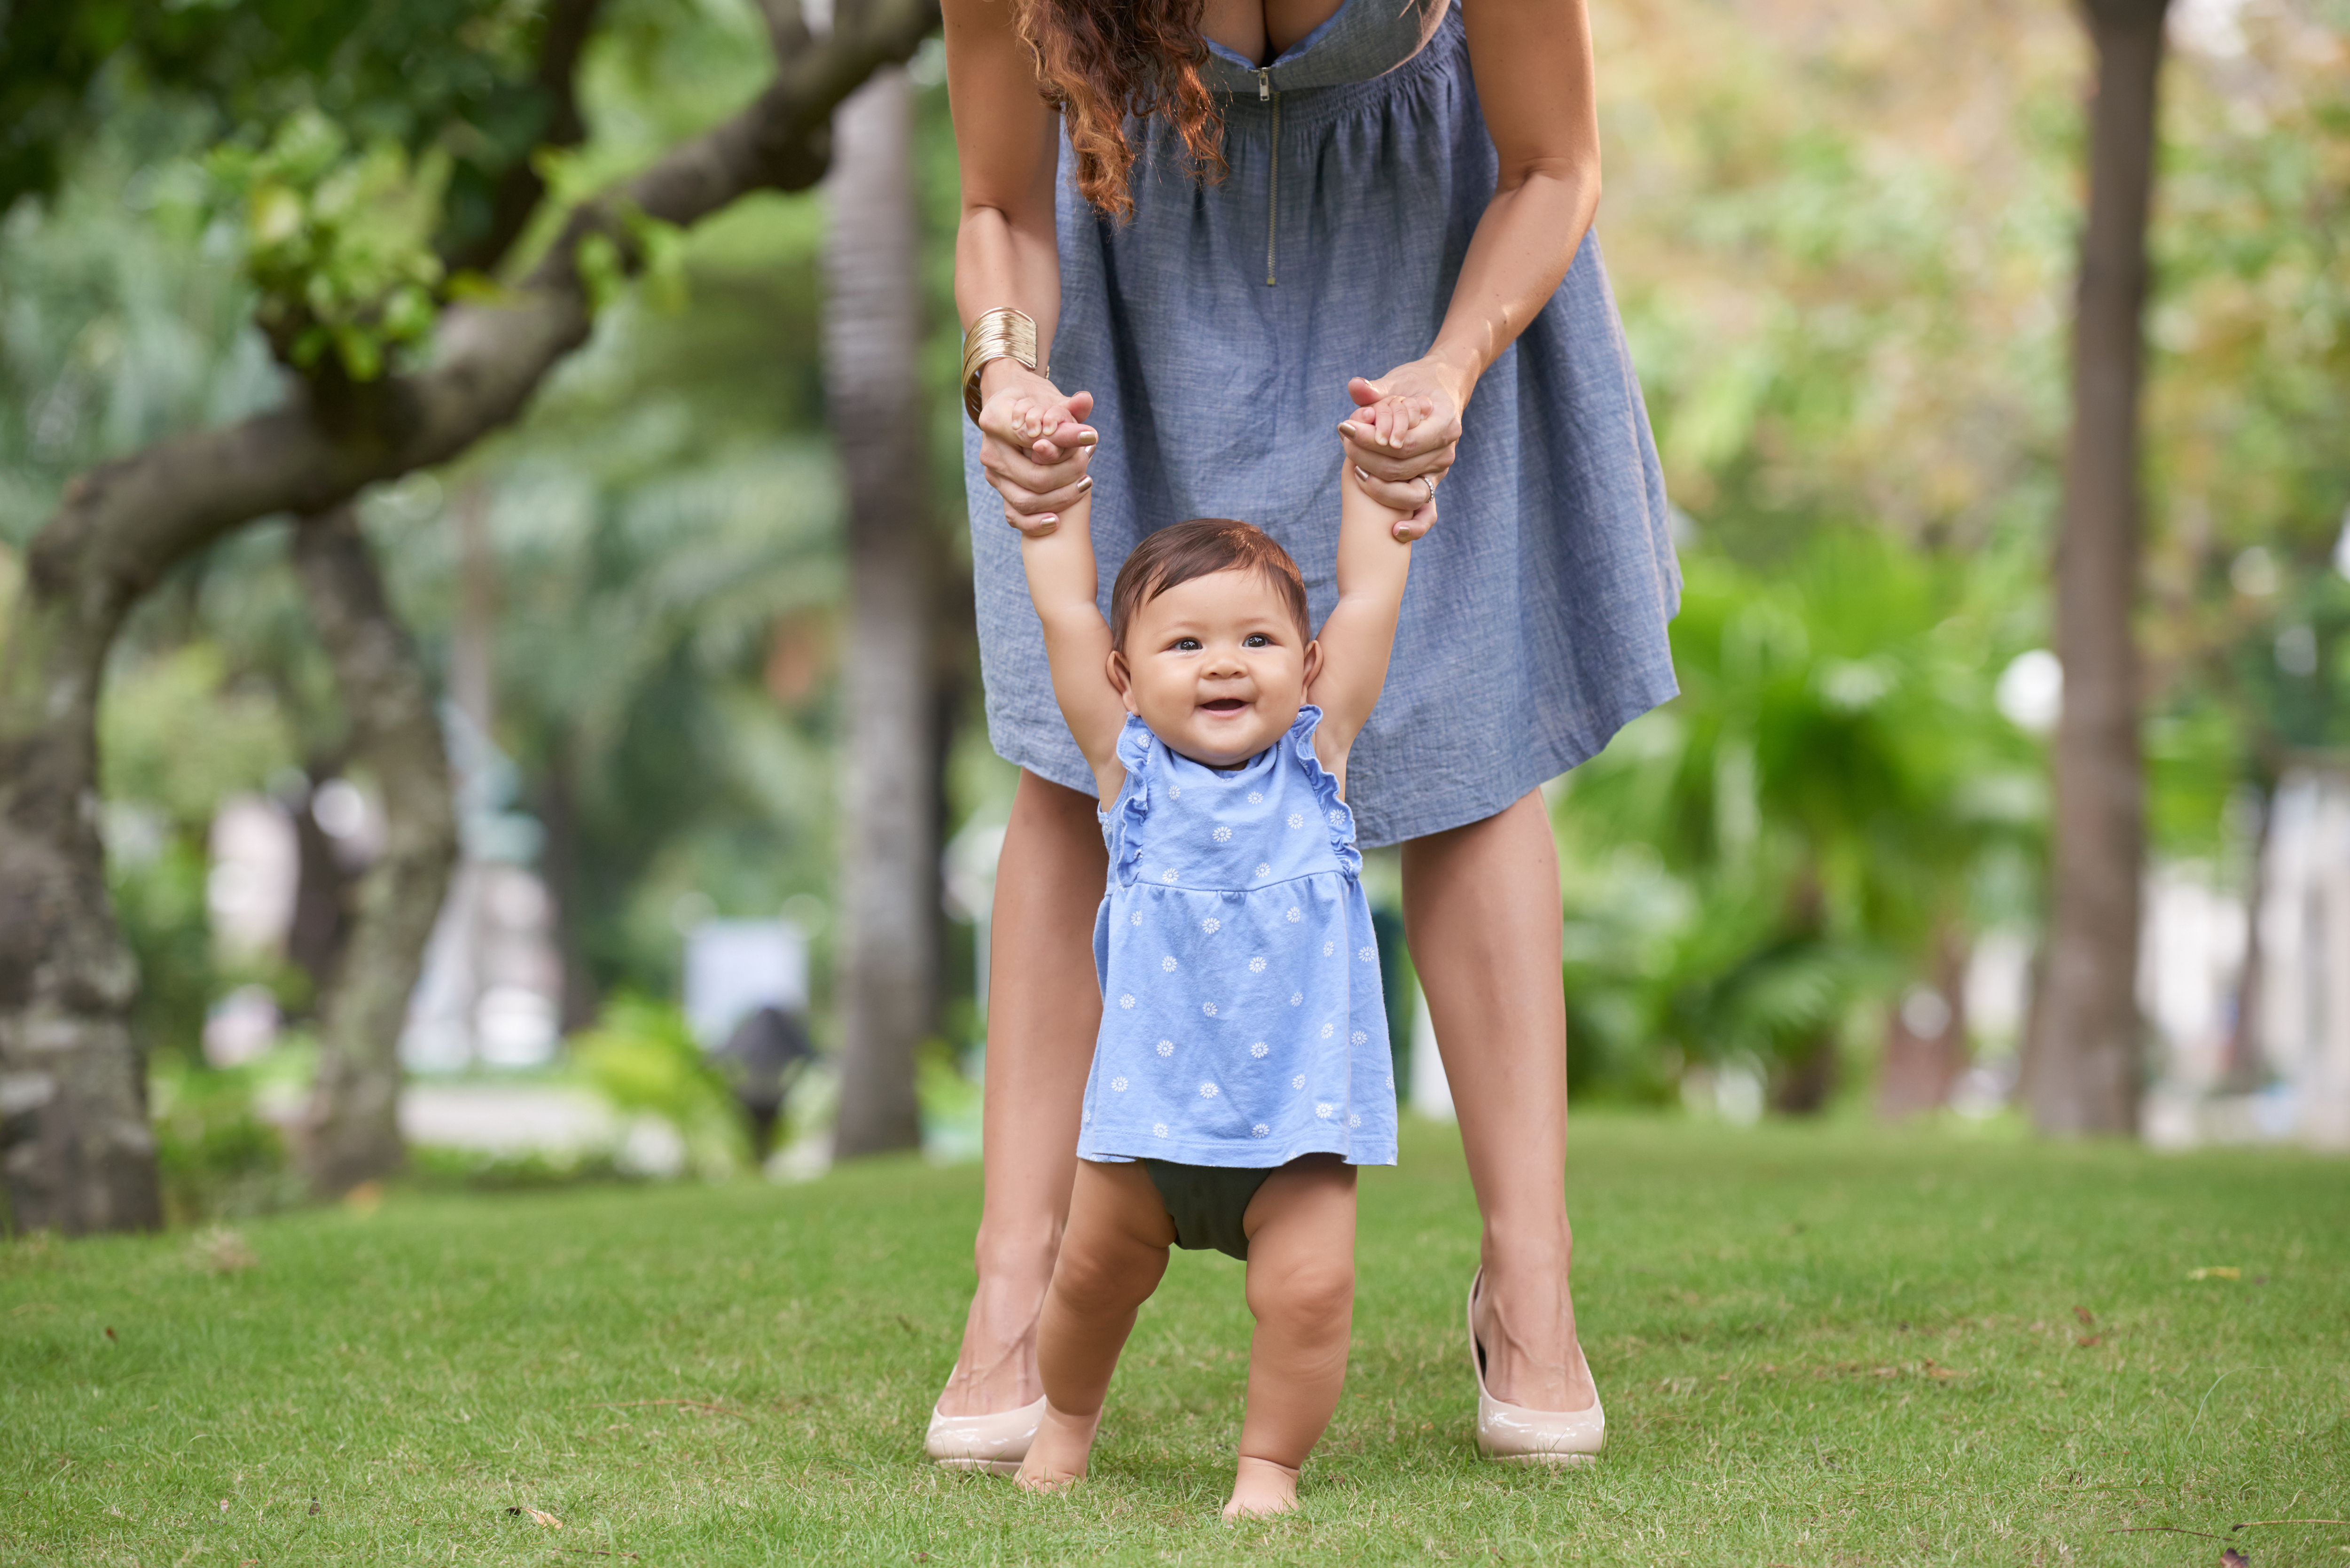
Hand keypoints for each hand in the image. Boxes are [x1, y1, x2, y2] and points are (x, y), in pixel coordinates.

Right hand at [978, 365, 1096, 537]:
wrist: (1013, 409)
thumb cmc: (1035, 402)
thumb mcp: (1050, 399)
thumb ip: (1067, 406)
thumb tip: (1087, 401)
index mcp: (995, 420)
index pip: (1032, 437)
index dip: (1064, 441)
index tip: (1092, 438)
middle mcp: (990, 449)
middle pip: (1035, 477)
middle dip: (1068, 475)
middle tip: (1088, 465)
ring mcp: (992, 472)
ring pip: (1026, 500)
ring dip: (1060, 498)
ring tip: (1085, 483)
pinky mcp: (999, 489)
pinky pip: (1014, 516)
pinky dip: (1035, 523)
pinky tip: (1057, 520)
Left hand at [1340, 393, 1439, 540]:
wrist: (1440, 391)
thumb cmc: (1416, 384)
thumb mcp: (1398, 380)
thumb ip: (1377, 388)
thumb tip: (1355, 387)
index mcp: (1444, 423)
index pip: (1405, 443)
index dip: (1372, 441)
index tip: (1345, 429)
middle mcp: (1446, 451)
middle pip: (1401, 468)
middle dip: (1366, 459)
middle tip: (1344, 444)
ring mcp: (1440, 471)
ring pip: (1408, 493)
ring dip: (1377, 487)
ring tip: (1354, 470)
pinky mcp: (1432, 485)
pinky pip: (1428, 513)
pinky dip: (1415, 526)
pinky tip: (1395, 531)